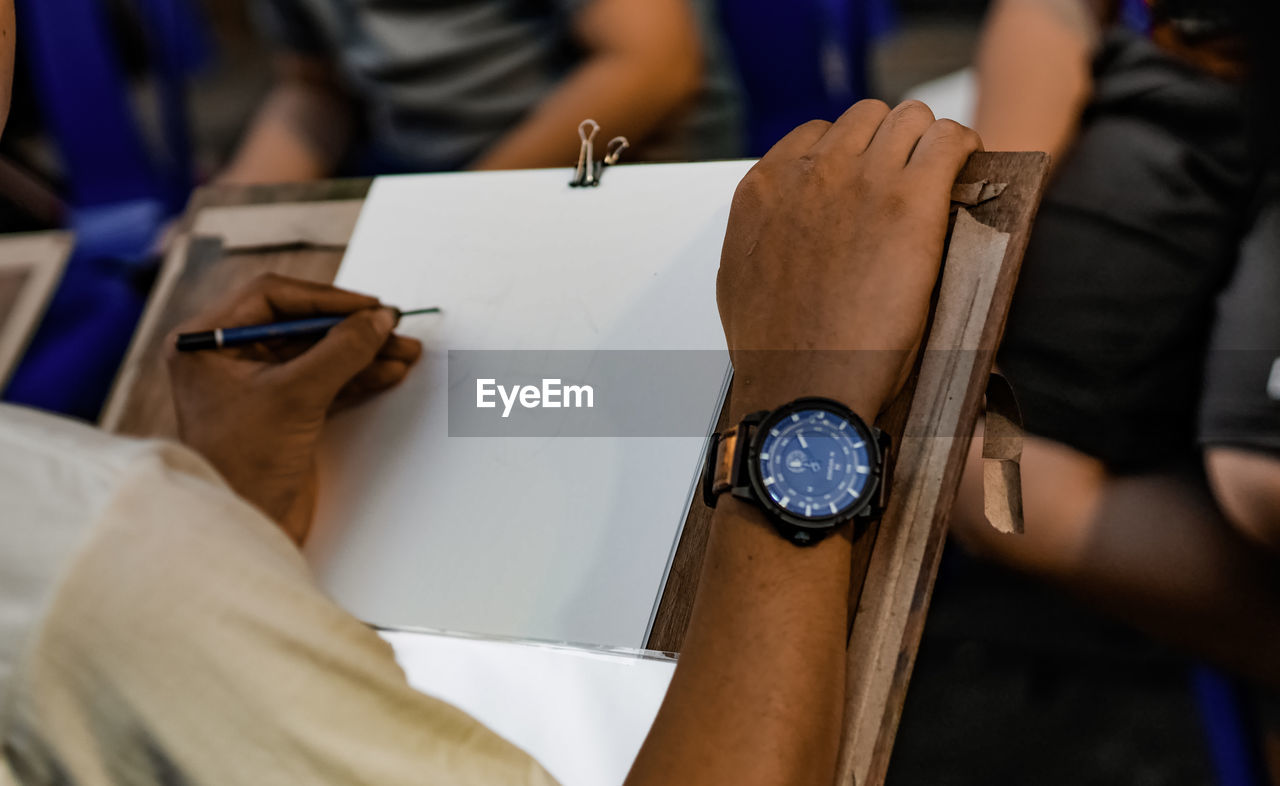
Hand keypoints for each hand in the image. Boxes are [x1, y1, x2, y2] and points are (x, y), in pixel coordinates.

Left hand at [166, 274, 421, 543]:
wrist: (241, 529)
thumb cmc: (241, 464)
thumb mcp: (295, 395)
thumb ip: (341, 350)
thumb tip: (379, 319)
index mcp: (206, 341)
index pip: (273, 297)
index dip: (326, 299)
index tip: (368, 308)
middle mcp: (227, 357)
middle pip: (300, 324)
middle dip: (350, 329)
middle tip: (392, 328)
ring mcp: (255, 385)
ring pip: (317, 352)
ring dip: (361, 352)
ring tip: (403, 352)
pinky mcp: (281, 411)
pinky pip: (323, 379)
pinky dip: (356, 375)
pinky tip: (387, 372)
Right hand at [717, 99, 981, 420]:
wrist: (806, 385)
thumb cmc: (776, 351)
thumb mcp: (740, 279)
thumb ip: (762, 237)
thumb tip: (780, 235)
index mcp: (765, 188)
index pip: (817, 135)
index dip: (849, 157)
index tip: (865, 183)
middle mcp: (811, 170)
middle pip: (867, 118)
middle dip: (890, 144)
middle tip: (908, 183)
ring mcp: (862, 178)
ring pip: (911, 119)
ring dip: (927, 146)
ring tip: (940, 181)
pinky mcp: (912, 198)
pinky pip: (950, 140)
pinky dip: (963, 152)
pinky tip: (965, 175)